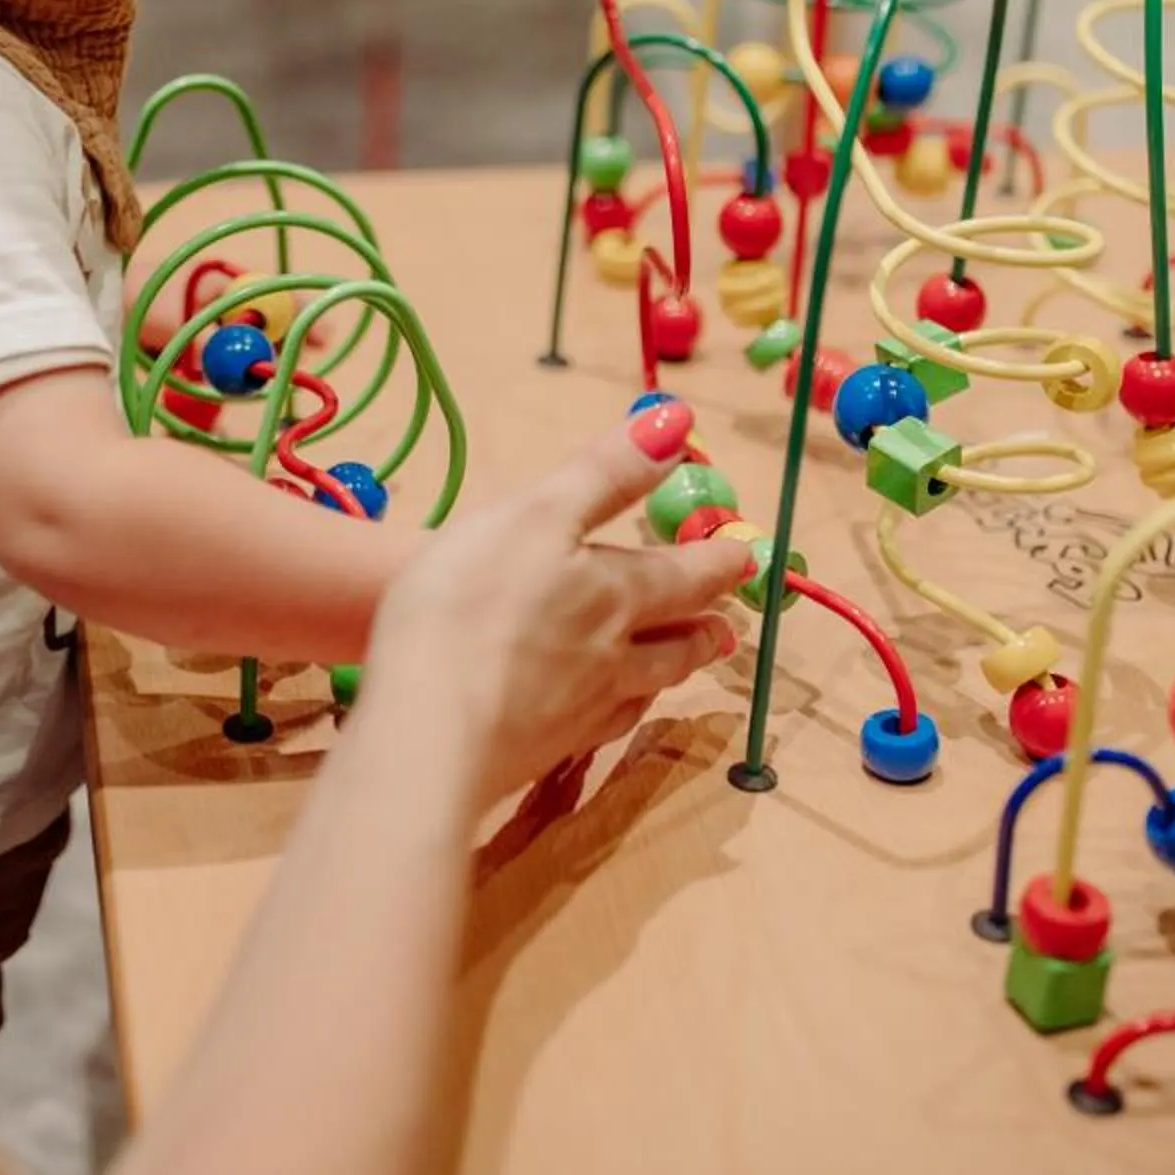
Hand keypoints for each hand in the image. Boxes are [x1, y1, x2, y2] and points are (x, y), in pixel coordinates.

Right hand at [355, 402, 754, 805]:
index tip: (747, 557)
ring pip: (643, 688)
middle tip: (730, 627)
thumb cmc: (471, 604)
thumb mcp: (537, 514)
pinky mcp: (541, 752)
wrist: (428, 727)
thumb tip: (680, 422)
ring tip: (687, 666)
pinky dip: (620, 715)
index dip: (717, 563)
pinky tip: (609, 718)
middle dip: (704, 626)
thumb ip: (606, 473)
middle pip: (673, 640)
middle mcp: (614, 658)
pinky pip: (600, 731)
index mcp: (615, 595)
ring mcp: (580, 713)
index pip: (683, 576)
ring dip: (672, 671)